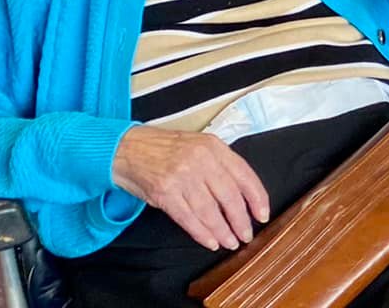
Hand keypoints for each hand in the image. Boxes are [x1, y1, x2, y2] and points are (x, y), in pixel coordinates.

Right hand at [111, 126, 269, 251]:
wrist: (125, 149)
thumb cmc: (164, 149)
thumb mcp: (198, 145)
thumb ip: (220, 163)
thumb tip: (242, 193)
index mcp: (214, 147)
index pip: (245, 175)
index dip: (257, 198)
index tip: (262, 215)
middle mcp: (201, 160)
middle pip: (229, 196)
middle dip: (241, 220)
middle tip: (246, 235)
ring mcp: (182, 176)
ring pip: (210, 210)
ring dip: (222, 230)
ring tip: (230, 242)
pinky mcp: (165, 192)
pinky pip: (188, 218)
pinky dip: (202, 233)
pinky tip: (211, 241)